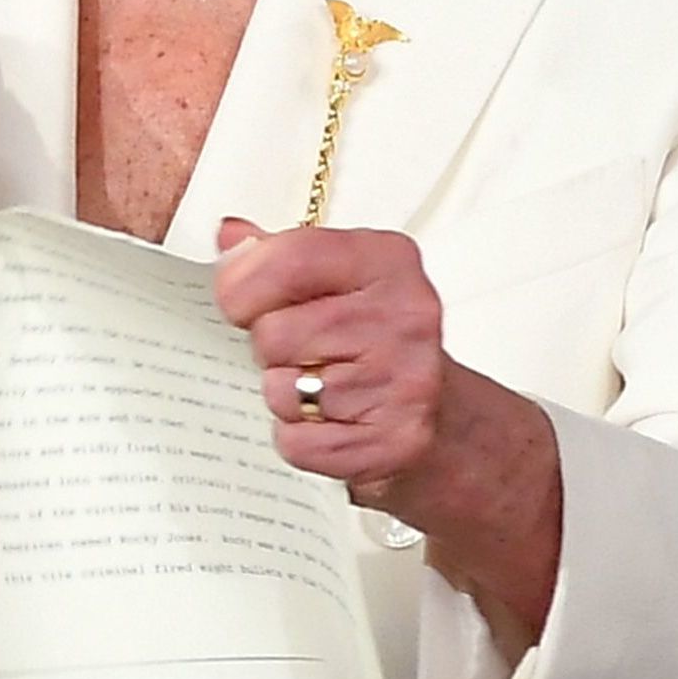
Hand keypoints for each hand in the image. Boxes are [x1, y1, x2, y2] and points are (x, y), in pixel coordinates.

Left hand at [214, 218, 562, 641]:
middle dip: (268, 351)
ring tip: (320, 390)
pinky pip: (297, 442)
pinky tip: (330, 426)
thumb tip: (229, 236)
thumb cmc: (377, 345)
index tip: (240, 301)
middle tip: (303, 356)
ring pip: (283, 390)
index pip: (285, 258)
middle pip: (273, 333)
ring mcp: (405, 380)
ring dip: (286, 398)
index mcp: (387, 262)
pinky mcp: (395, 441)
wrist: (448, 421)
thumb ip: (280, 255)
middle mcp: (405, 316)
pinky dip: (300, 441)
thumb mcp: (338, 282)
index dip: (240, 285)